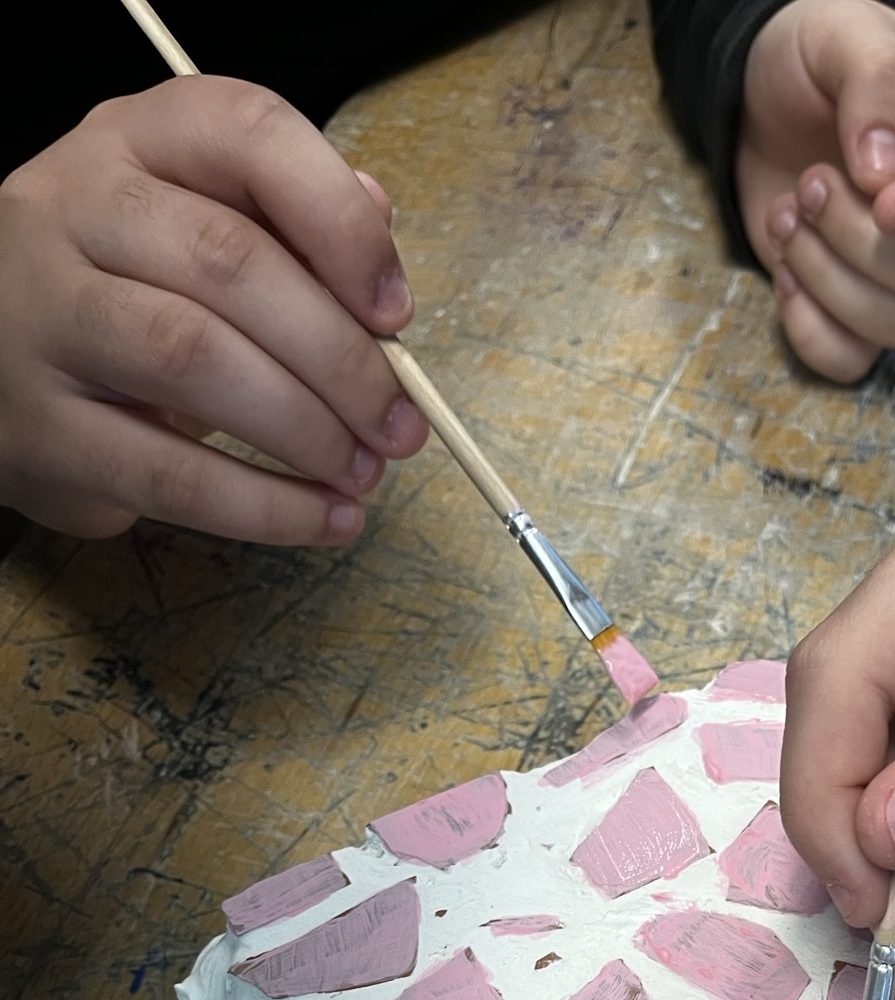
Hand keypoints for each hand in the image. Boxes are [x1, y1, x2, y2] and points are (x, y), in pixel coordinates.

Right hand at [0, 77, 428, 544]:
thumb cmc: (131, 290)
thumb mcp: (202, 228)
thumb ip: (291, 221)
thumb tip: (379, 230)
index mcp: (135, 140)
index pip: (246, 134)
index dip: (339, 222)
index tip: (396, 311)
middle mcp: (74, 207)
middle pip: (228, 262)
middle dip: (340, 356)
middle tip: (400, 424)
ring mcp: (45, 315)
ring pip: (193, 359)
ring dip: (306, 429)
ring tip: (365, 471)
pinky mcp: (41, 428)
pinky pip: (170, 474)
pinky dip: (266, 507)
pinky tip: (327, 518)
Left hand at [737, 0, 894, 381]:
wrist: (763, 96)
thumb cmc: (821, 58)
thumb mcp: (848, 32)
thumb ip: (876, 82)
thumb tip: (884, 173)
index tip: (888, 204)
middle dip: (859, 242)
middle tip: (811, 182)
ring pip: (894, 325)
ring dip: (824, 275)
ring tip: (789, 210)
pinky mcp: (852, 308)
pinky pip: (848, 358)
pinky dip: (807, 325)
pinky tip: (784, 263)